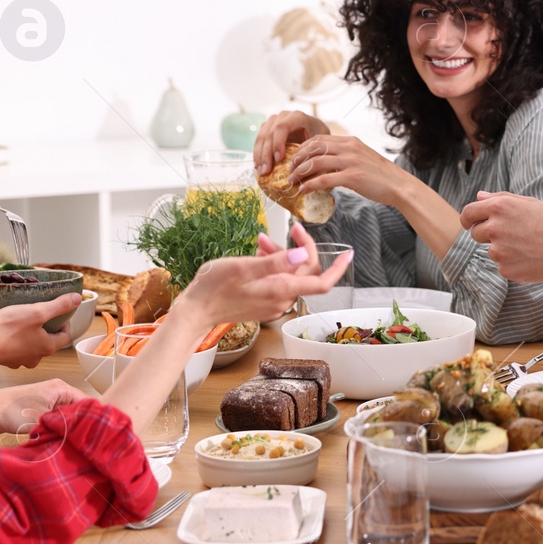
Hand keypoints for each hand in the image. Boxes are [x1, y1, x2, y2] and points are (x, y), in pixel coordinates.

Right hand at [0, 294, 83, 367]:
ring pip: (33, 345)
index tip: (60, 313)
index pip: (65, 336)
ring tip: (25, 320)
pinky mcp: (6, 360)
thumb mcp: (37, 312)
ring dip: (32, 333)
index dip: (65, 322)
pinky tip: (9, 330)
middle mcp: (36, 358)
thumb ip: (59, 306)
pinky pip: (17, 348)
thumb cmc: (7, 329)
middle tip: (41, 314)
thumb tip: (78, 299)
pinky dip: (17, 339)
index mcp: (47, 348)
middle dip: (47, 327)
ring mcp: (20, 361)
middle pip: (49, 341)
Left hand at [0, 379, 89, 436]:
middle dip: (79, 424)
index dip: (91, 418)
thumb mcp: (43, 419)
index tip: (94, 434)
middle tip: (83, 441)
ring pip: (65, 417)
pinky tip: (57, 440)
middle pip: (77, 409)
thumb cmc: (11, 411)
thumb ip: (67, 425)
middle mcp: (56, 392)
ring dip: (66, 428)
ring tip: (70, 442)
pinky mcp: (37, 411)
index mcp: (61, 388)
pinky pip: (54, 421)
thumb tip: (84, 434)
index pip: (87, 402)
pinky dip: (55, 430)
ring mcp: (46, 402)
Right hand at [173, 223, 350, 326]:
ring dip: (280, 255)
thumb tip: (301, 255)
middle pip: (305, 272)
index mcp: (281, 290)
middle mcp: (281, 299)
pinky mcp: (264, 302)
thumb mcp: (243, 267)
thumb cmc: (213, 288)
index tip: (348, 253)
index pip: (322, 282)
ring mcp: (273, 302)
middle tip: (283, 231)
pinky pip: (277, 280)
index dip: (338, 268)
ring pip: (289, 273)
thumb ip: (274, 261)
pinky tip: (257, 255)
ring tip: (260, 242)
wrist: (195, 311)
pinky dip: (271, 265)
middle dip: (296, 249)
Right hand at [254, 110, 328, 176]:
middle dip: (266, 154)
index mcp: (297, 117)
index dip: (278, 143)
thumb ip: (312, 152)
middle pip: (269, 134)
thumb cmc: (320, 139)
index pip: (282, 127)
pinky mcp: (266, 128)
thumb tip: (302, 171)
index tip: (278, 159)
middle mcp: (283, 116)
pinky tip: (259, 167)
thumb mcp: (320, 144)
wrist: (315, 131)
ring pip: (261, 138)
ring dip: (259, 156)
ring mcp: (273, 121)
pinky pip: (259, 141)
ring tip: (262, 172)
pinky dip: (258, 154)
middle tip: (266, 171)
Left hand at [289, 133, 406, 204]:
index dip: (302, 148)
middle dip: (297, 159)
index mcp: (350, 141)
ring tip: (292, 181)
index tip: (294, 158)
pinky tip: (303, 190)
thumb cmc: (380, 175)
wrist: (398, 185)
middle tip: (289, 170)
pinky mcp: (352, 177)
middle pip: (314, 148)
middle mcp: (349, 148)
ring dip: (300, 172)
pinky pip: (323, 179)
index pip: (319, 139)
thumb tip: (325, 164)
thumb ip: (345, 156)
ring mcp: (350, 161)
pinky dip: (310, 185)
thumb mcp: (362, 158)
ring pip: (315, 162)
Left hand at [461, 191, 542, 283]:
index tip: (470, 223)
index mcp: (500, 207)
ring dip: (503, 249)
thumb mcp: (530, 203)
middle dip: (487, 234)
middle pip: (475, 233)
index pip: (468, 213)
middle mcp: (495, 228)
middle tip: (512, 235)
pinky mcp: (505, 269)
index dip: (468, 219)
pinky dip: (513, 263)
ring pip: (491, 251)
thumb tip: (479, 196)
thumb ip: (501, 198)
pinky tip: (531, 258)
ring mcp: (498, 251)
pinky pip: (502, 265)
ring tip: (528, 246)